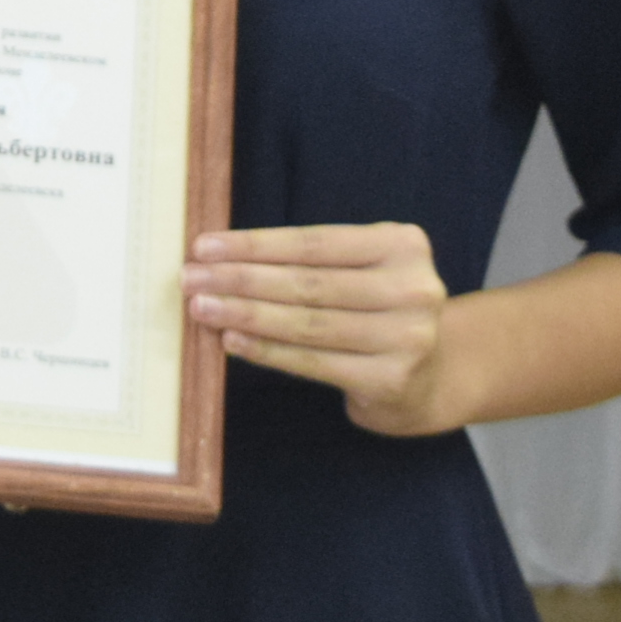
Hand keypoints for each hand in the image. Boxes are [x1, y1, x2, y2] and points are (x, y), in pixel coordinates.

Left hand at [186, 221, 458, 435]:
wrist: (429, 377)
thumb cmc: (376, 311)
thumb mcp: (361, 271)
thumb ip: (310, 262)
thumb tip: (223, 258)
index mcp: (403, 245)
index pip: (314, 242)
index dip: (256, 245)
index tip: (205, 246)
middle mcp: (413, 288)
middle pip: (308, 282)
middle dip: (241, 279)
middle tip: (191, 278)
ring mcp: (407, 337)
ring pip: (307, 323)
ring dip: (246, 315)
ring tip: (202, 309)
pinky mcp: (390, 379)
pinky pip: (313, 362)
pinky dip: (267, 351)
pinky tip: (232, 342)